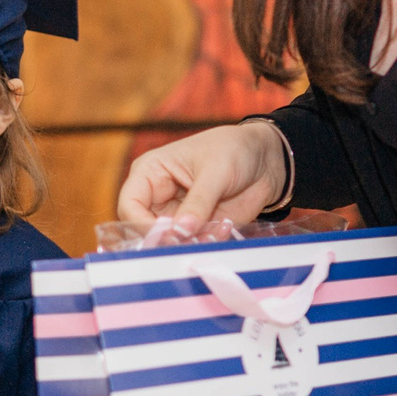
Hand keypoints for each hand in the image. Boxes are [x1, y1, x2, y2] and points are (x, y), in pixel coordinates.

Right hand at [116, 122, 287, 230]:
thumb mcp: (216, 171)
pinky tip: (225, 227)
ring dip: (191, 243)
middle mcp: (157, 197)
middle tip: (192, 240)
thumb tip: (181, 229)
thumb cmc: (234, 150)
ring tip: (217, 230)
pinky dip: (207, 243)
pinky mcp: (196, 228)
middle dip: (168, 239)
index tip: (167, 234)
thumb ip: (198, 201)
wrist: (266, 160)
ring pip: (169, 242)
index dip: (142, 224)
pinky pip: (192, 245)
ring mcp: (177, 215)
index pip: (130, 205)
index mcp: (150, 172)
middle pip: (145, 230)